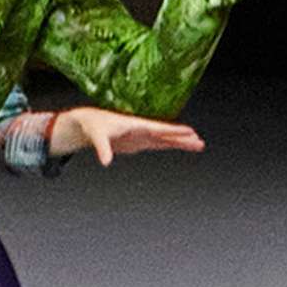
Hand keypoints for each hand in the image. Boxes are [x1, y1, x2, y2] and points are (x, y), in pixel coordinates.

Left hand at [47, 108, 204, 165]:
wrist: (87, 124)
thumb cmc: (92, 125)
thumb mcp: (97, 136)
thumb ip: (103, 149)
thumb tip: (106, 162)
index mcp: (135, 124)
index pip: (159, 128)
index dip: (174, 131)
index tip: (189, 132)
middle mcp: (141, 129)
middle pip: (166, 134)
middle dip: (183, 138)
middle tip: (200, 143)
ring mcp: (140, 136)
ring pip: (164, 139)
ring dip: (179, 142)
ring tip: (197, 145)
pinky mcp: (137, 142)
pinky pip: (158, 143)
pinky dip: (169, 144)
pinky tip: (179, 146)